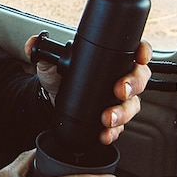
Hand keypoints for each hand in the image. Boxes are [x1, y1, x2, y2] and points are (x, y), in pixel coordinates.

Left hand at [24, 37, 152, 145]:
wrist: (52, 102)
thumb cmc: (59, 78)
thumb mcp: (50, 63)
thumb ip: (42, 52)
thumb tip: (33, 43)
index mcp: (111, 60)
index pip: (136, 51)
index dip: (143, 52)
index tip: (140, 57)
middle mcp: (120, 78)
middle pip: (140, 79)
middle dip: (132, 86)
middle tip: (119, 91)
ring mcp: (120, 100)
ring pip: (133, 105)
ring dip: (122, 113)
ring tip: (107, 119)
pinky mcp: (114, 119)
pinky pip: (121, 126)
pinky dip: (114, 131)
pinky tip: (105, 133)